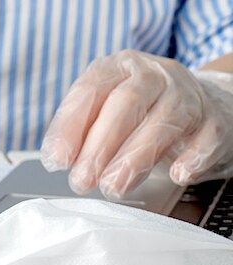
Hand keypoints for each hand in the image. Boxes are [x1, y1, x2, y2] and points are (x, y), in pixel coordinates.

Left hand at [40, 50, 232, 197]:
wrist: (204, 104)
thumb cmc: (142, 115)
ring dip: (135, 158)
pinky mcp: (215, 121)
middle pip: (126, 104)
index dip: (70, 126)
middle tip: (82, 180)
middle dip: (100, 146)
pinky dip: (192, 156)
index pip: (91, 90)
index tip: (56, 160)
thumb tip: (57, 158)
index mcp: (119, 69)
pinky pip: (207, 137)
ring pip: (163, 122)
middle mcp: (153, 76)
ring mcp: (187, 96)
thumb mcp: (106, 113)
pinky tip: (177, 174)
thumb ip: (81, 132)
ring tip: (113, 187)